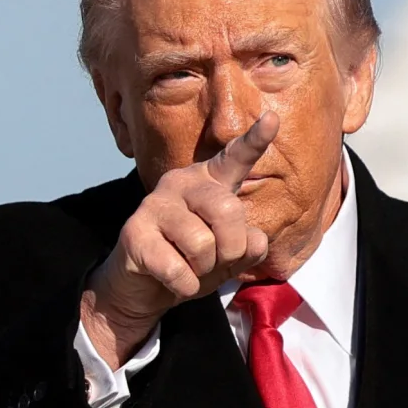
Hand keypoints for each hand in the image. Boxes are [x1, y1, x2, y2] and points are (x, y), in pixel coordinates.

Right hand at [80, 112, 277, 369]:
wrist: (144, 289)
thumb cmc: (194, 263)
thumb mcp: (231, 256)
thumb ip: (250, 245)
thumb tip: (253, 240)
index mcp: (209, 182)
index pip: (236, 158)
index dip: (255, 140)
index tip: (273, 118)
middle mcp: (181, 183)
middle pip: (227, 210)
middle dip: (231, 248)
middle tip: (216, 261)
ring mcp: (154, 205)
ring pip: (203, 243)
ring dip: (204, 270)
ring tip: (190, 267)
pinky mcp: (134, 233)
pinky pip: (179, 269)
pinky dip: (185, 285)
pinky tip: (173, 280)